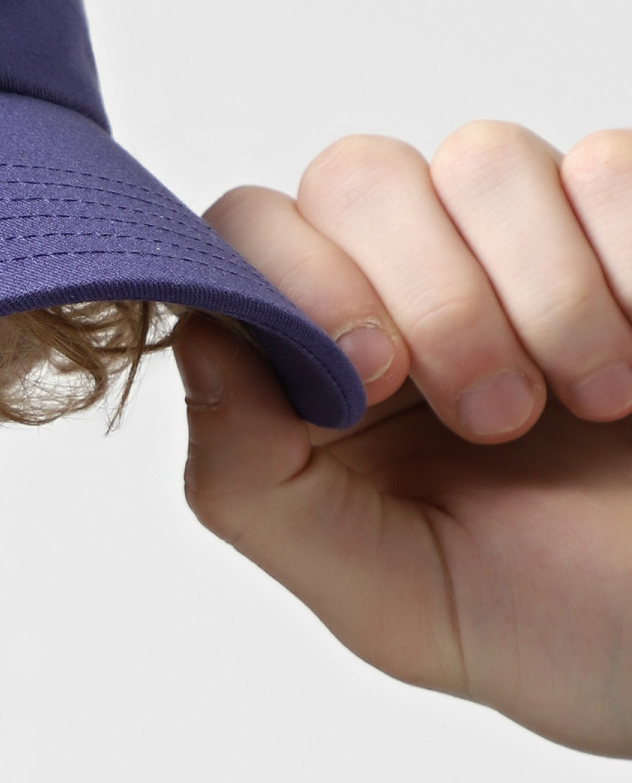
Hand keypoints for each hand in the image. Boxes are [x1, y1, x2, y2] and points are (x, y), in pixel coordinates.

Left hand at [181, 125, 631, 756]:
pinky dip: (625, 260)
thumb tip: (196, 341)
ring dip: (539, 288)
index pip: (249, 238)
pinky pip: (606, 164)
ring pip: (482, 159)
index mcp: (324, 373)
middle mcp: (412, 286)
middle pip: (357, 178)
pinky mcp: (629, 222)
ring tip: (595, 401)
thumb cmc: (546, 623)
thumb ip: (252, 480)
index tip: (371, 375)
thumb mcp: (381, 589)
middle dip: (430, 296)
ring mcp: (526, 242)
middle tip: (500, 418)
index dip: (297, 280)